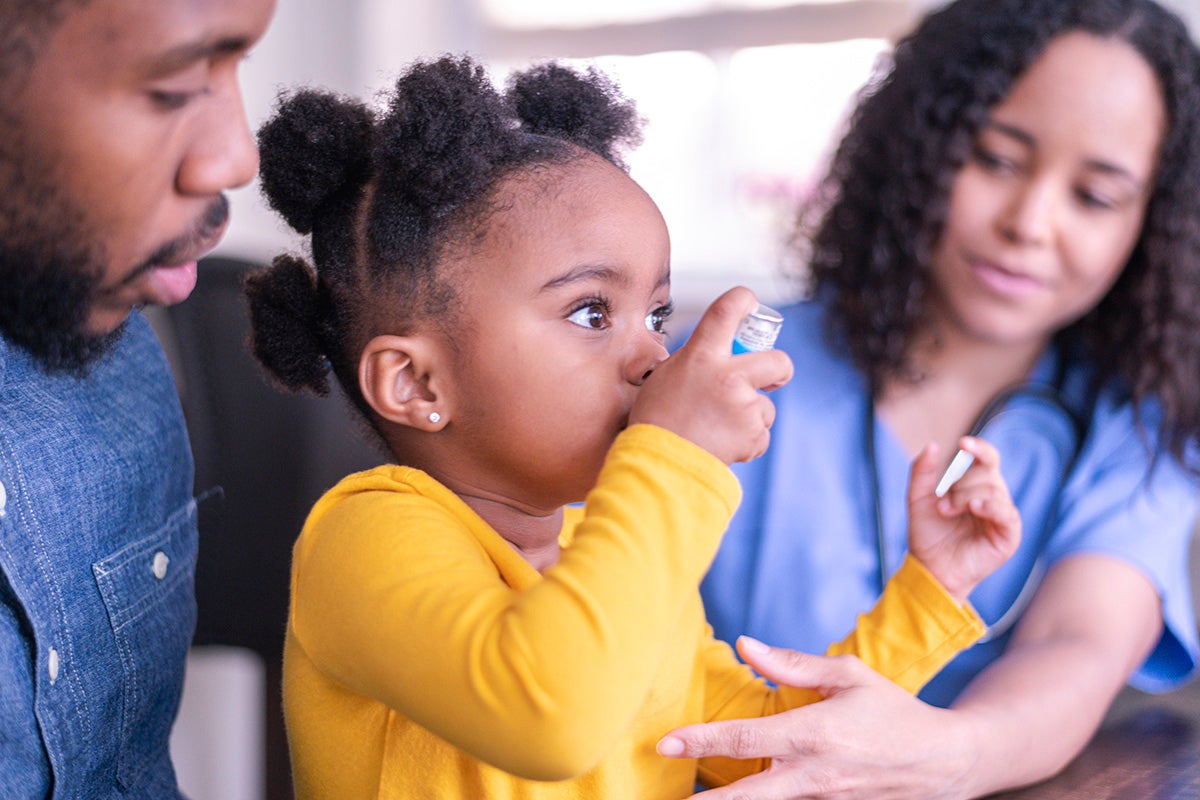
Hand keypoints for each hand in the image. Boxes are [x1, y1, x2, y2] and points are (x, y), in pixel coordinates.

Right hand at [631, 287, 792, 463]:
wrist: (659, 464)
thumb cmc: (656, 420)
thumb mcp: (665, 377)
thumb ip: (696, 362)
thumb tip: (713, 357)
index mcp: (701, 355)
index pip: (727, 310)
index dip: (744, 300)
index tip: (750, 304)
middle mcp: (728, 376)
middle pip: (778, 360)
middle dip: (780, 369)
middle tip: (773, 378)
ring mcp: (743, 406)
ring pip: (765, 406)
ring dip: (750, 416)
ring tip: (718, 428)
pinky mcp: (753, 434)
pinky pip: (761, 434)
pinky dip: (747, 441)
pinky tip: (722, 444)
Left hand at [658, 638, 975, 799]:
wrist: (945, 763)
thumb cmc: (892, 711)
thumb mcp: (848, 675)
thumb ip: (791, 664)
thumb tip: (744, 644)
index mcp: (814, 733)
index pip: (745, 739)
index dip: (700, 742)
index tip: (665, 744)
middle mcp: (815, 775)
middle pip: (747, 796)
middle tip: (670, 797)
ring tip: (696, 799)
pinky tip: (738, 799)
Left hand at [907, 437, 1020, 602]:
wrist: (930, 567)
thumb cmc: (927, 534)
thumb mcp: (917, 499)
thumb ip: (922, 472)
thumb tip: (932, 445)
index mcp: (975, 485)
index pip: (987, 458)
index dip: (979, 448)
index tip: (963, 443)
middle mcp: (992, 497)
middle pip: (987, 473)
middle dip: (961, 484)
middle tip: (942, 505)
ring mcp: (1002, 516)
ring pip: (993, 490)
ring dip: (966, 498)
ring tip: (947, 512)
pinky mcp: (1009, 535)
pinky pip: (1006, 513)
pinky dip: (991, 507)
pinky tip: (976, 507)